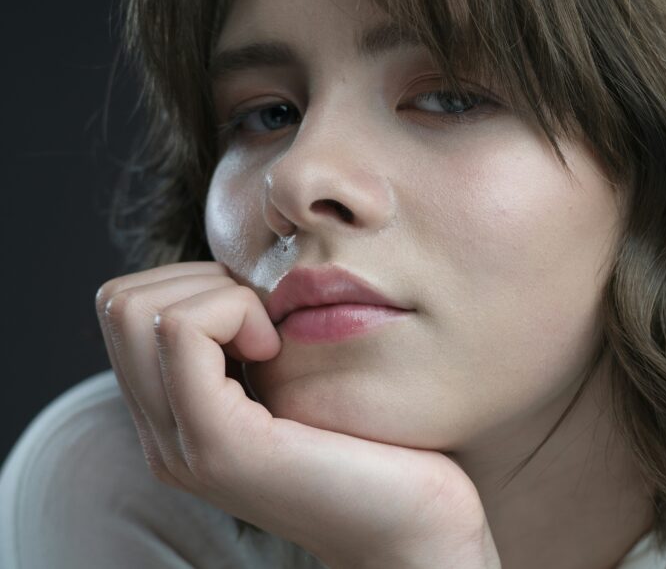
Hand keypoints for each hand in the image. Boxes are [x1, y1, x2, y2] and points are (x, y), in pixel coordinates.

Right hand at [95, 261, 500, 567]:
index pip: (124, 309)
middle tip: (265, 322)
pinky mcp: (218, 443)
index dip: (195, 284)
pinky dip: (233, 312)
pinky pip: (181, 332)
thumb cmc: (375, 446)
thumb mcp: (294, 384)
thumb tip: (236, 274)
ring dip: (217, 296)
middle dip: (200, 281)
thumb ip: (247, 346)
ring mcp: (181, 445)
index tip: (261, 317)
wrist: (412, 527)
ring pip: (136, 311)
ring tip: (270, 340)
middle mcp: (162, 438)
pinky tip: (276, 350)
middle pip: (118, 303)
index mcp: (176, 421)